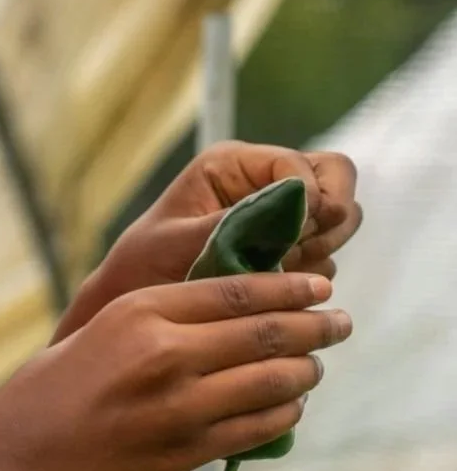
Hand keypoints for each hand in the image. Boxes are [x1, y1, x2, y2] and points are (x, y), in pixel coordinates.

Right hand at [0, 271, 348, 470]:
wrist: (21, 454)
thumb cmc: (57, 385)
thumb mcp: (105, 326)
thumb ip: (164, 315)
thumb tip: (233, 306)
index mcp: (141, 310)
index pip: (236, 289)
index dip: (288, 287)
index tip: (318, 286)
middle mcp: (165, 353)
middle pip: (265, 332)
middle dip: (314, 326)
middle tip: (340, 322)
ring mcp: (179, 407)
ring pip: (271, 382)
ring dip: (304, 372)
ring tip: (314, 366)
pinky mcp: (185, 452)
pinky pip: (256, 428)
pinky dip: (283, 414)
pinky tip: (290, 406)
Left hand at [53, 142, 361, 344]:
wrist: (132, 306)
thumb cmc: (144, 266)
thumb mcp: (182, 241)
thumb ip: (237, 221)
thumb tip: (298, 203)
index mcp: (235, 164)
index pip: (305, 166)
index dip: (312, 199)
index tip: (295, 236)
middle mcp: (263, 182)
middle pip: (337, 181)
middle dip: (327, 220)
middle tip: (294, 253)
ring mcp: (281, 216)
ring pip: (339, 221)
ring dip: (319, 250)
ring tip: (273, 273)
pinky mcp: (288, 250)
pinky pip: (326, 257)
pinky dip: (311, 275)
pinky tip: (271, 288)